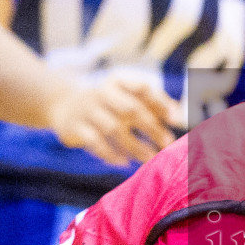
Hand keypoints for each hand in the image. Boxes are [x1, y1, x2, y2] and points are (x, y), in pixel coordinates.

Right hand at [45, 73, 180, 166]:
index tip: (178, 121)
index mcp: (117, 81)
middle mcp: (102, 92)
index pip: (142, 88)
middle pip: (131, 109)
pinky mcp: (74, 128)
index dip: (161, 103)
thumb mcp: (126, 95)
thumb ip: (154, 103)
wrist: (62, 104)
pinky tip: (124, 162)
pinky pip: (95, 142)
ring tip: (151, 159)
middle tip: (168, 145)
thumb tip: (183, 117)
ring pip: (114, 128)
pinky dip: (111, 154)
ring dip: (136, 146)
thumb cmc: (107, 103)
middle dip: (152, 128)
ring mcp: (87, 110)